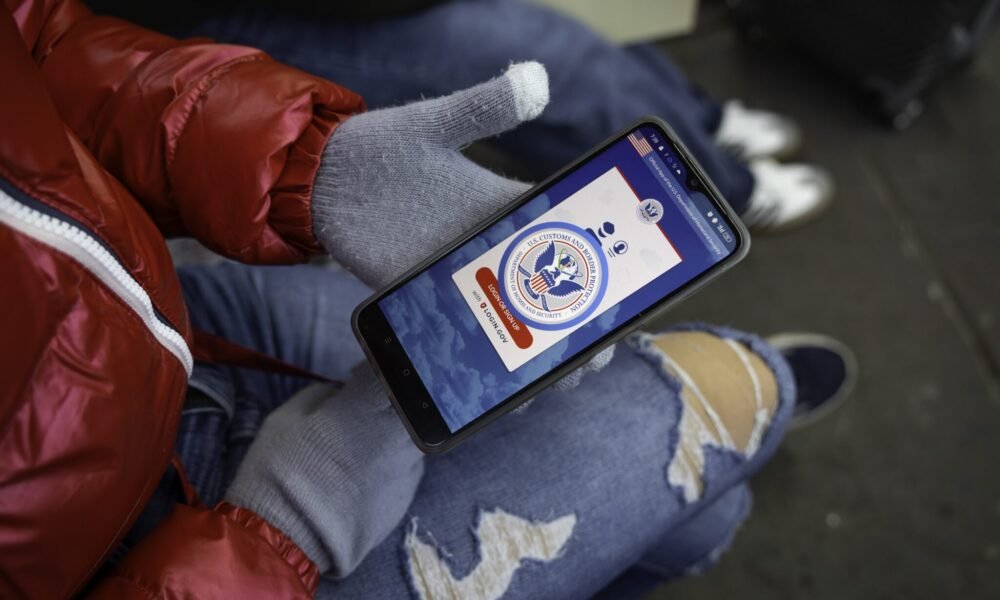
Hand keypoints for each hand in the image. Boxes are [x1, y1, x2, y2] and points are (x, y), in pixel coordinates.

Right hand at [225, 366, 421, 576]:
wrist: (286, 540)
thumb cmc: (280, 470)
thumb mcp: (288, 416)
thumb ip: (325, 394)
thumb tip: (342, 391)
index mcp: (370, 405)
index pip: (388, 369)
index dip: (372, 366)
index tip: (356, 373)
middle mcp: (399, 433)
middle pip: (407, 404)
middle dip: (386, 402)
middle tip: (359, 410)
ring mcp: (408, 468)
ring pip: (410, 438)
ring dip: (390, 435)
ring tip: (357, 449)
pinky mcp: (407, 500)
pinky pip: (404, 470)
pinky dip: (388, 467)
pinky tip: (361, 478)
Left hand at [312, 60, 614, 383]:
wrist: (319, 178)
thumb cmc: (380, 147)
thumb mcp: (436, 124)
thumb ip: (484, 106)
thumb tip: (537, 77)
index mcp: (499, 205)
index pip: (561, 233)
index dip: (593, 258)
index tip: (622, 285)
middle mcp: (483, 244)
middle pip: (542, 284)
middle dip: (574, 316)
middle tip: (601, 350)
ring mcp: (452, 273)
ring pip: (506, 313)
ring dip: (537, 343)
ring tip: (564, 377)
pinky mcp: (418, 294)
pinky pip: (458, 327)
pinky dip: (481, 352)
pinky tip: (502, 378)